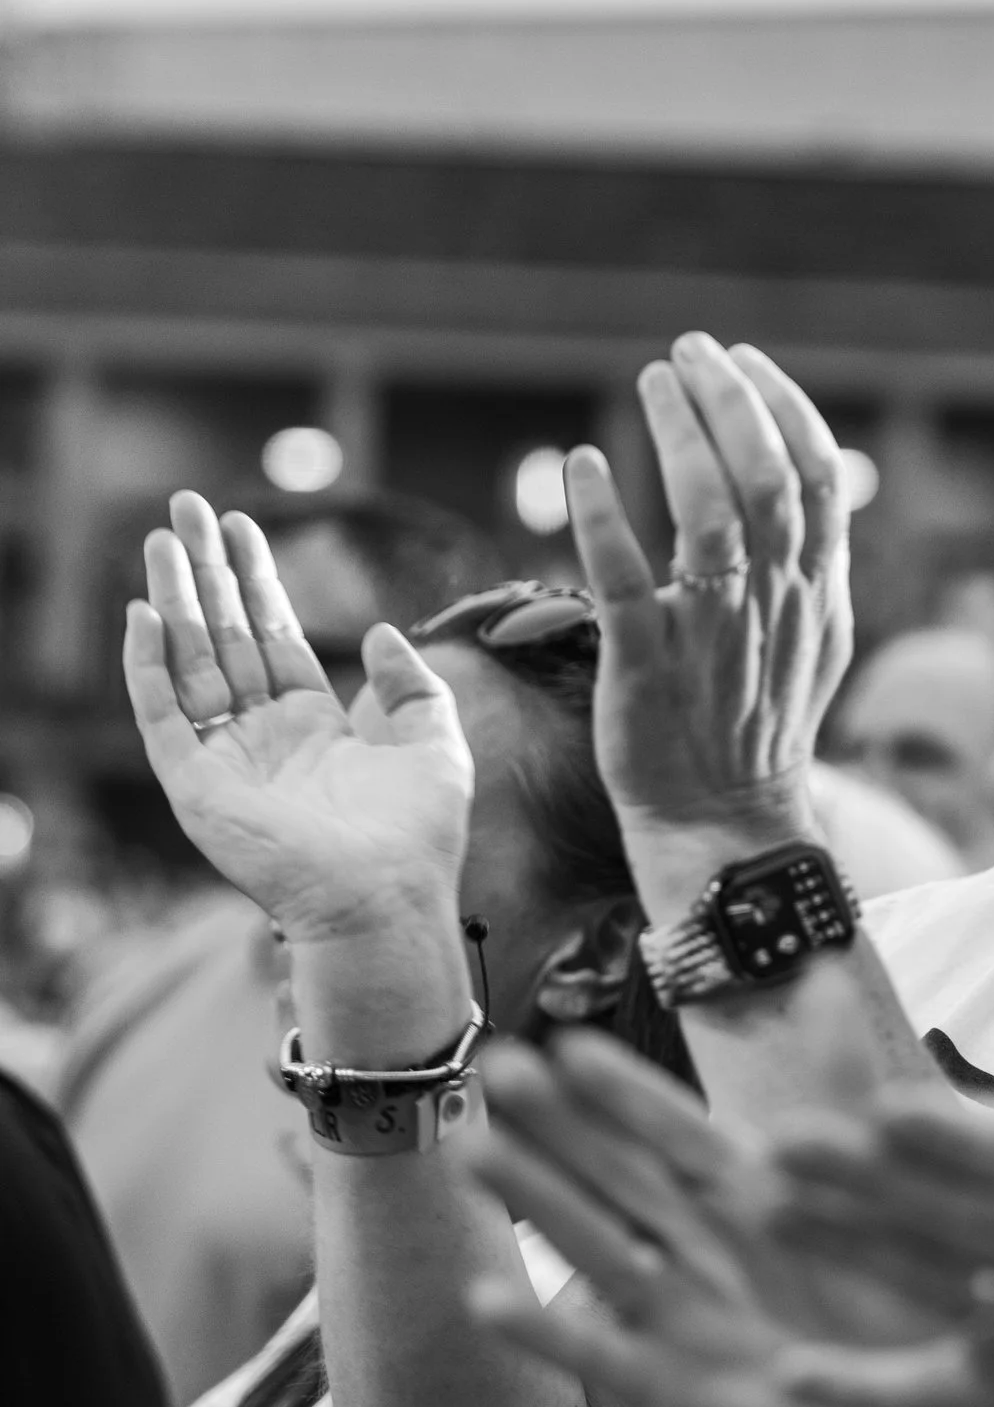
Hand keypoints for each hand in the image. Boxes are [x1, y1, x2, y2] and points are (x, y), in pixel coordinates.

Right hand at [123, 493, 471, 941]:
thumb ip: (413, 686)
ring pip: (189, 661)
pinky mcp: (197, 786)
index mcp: (314, 726)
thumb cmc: (419, 836)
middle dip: (205, 570)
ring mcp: (225, 759)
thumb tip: (384, 629)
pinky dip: (148, 667)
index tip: (243, 524)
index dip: (257, 579)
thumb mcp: (436, 744)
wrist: (389, 899)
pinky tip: (144, 613)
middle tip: (185, 507)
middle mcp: (262, 736)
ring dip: (174, 598)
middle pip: (225, 635)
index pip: (273, 635)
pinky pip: (162, 717)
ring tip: (160, 537)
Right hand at [459, 1032, 968, 1406]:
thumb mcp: (869, 1177)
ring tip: (471, 1149)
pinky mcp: (668, 1387)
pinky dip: (545, 1330)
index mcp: (738, 1188)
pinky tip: (484, 1296)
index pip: (671, 1126)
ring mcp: (673, 1314)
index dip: (624, 1089)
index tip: (566, 1040)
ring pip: (596, 1246)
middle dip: (557, 1123)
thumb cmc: (871, 1288)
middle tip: (494, 1064)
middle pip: (617, 1173)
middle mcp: (693, 1243)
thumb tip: (819, 972)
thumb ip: (839, 1080)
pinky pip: (598, 1354)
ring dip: (537, 1201)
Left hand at [563, 335, 851, 901]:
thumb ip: (814, 562)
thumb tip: (810, 484)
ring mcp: (714, 637)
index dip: (783, 405)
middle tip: (687, 351)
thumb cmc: (757, 723)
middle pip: (768, 478)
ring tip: (652, 381)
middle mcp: (774, 605)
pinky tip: (582, 465)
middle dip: (730, 400)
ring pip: (710, 516)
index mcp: (816, 591)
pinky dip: (602, 517)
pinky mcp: (649, 669)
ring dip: (679, 435)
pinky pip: (626, 584)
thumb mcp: (816, 638)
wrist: (726, 820)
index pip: (817, 476)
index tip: (742, 361)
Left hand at [758, 986, 993, 1406]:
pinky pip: (938, 1391)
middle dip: (861, 1183)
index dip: (946, 1140)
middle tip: (779, 1148)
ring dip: (845, 1250)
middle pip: (948, 1215)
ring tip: (768, 1216)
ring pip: (926, 1283)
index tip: (878, 1109)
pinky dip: (870, 1388)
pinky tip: (797, 1375)